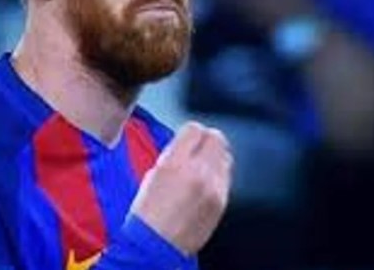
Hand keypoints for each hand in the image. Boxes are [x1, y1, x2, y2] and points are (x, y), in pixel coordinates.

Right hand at [130, 121, 232, 254]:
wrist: (157, 245)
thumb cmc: (148, 212)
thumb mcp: (154, 173)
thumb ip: (174, 155)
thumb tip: (188, 144)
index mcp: (176, 162)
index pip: (194, 129)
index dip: (190, 132)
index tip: (187, 138)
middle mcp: (199, 172)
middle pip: (216, 138)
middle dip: (207, 140)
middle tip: (199, 147)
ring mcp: (214, 188)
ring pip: (226, 156)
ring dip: (215, 156)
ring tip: (202, 165)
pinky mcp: (222, 202)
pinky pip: (226, 177)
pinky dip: (218, 174)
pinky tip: (205, 183)